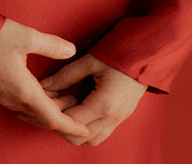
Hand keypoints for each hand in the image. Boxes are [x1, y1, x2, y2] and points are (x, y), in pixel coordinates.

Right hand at [0, 18, 90, 140]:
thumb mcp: (25, 36)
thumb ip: (51, 45)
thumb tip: (71, 50)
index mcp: (23, 91)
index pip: (52, 118)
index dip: (70, 126)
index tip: (84, 132)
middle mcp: (11, 100)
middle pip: (41, 116)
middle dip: (61, 114)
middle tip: (76, 104)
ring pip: (27, 109)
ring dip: (44, 106)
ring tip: (59, 94)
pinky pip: (14, 103)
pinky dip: (29, 100)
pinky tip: (34, 86)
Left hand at [22, 54, 147, 146]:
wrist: (150, 51)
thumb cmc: (121, 51)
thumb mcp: (90, 61)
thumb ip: (65, 75)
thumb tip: (43, 86)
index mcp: (103, 104)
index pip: (70, 122)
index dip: (52, 113)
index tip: (41, 102)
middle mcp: (112, 117)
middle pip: (79, 137)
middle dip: (61, 126)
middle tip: (50, 107)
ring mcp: (120, 119)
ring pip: (91, 139)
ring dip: (75, 128)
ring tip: (65, 106)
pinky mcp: (123, 115)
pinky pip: (101, 131)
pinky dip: (87, 126)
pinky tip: (79, 107)